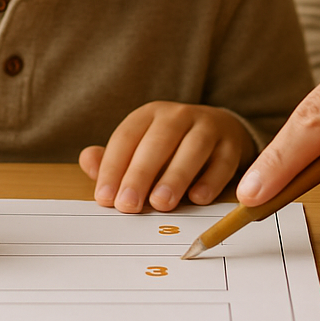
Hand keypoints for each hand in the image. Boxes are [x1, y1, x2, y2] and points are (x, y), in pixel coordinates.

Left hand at [79, 101, 255, 212]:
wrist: (220, 132)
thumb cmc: (169, 148)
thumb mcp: (139, 149)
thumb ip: (113, 159)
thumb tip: (88, 161)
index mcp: (149, 114)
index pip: (127, 137)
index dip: (113, 168)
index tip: (105, 198)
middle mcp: (178, 115)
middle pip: (158, 141)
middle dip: (140, 174)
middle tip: (129, 205)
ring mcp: (208, 127)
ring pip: (192, 148)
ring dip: (175, 176)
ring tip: (160, 203)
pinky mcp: (231, 144)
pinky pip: (223, 160)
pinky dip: (211, 180)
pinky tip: (197, 199)